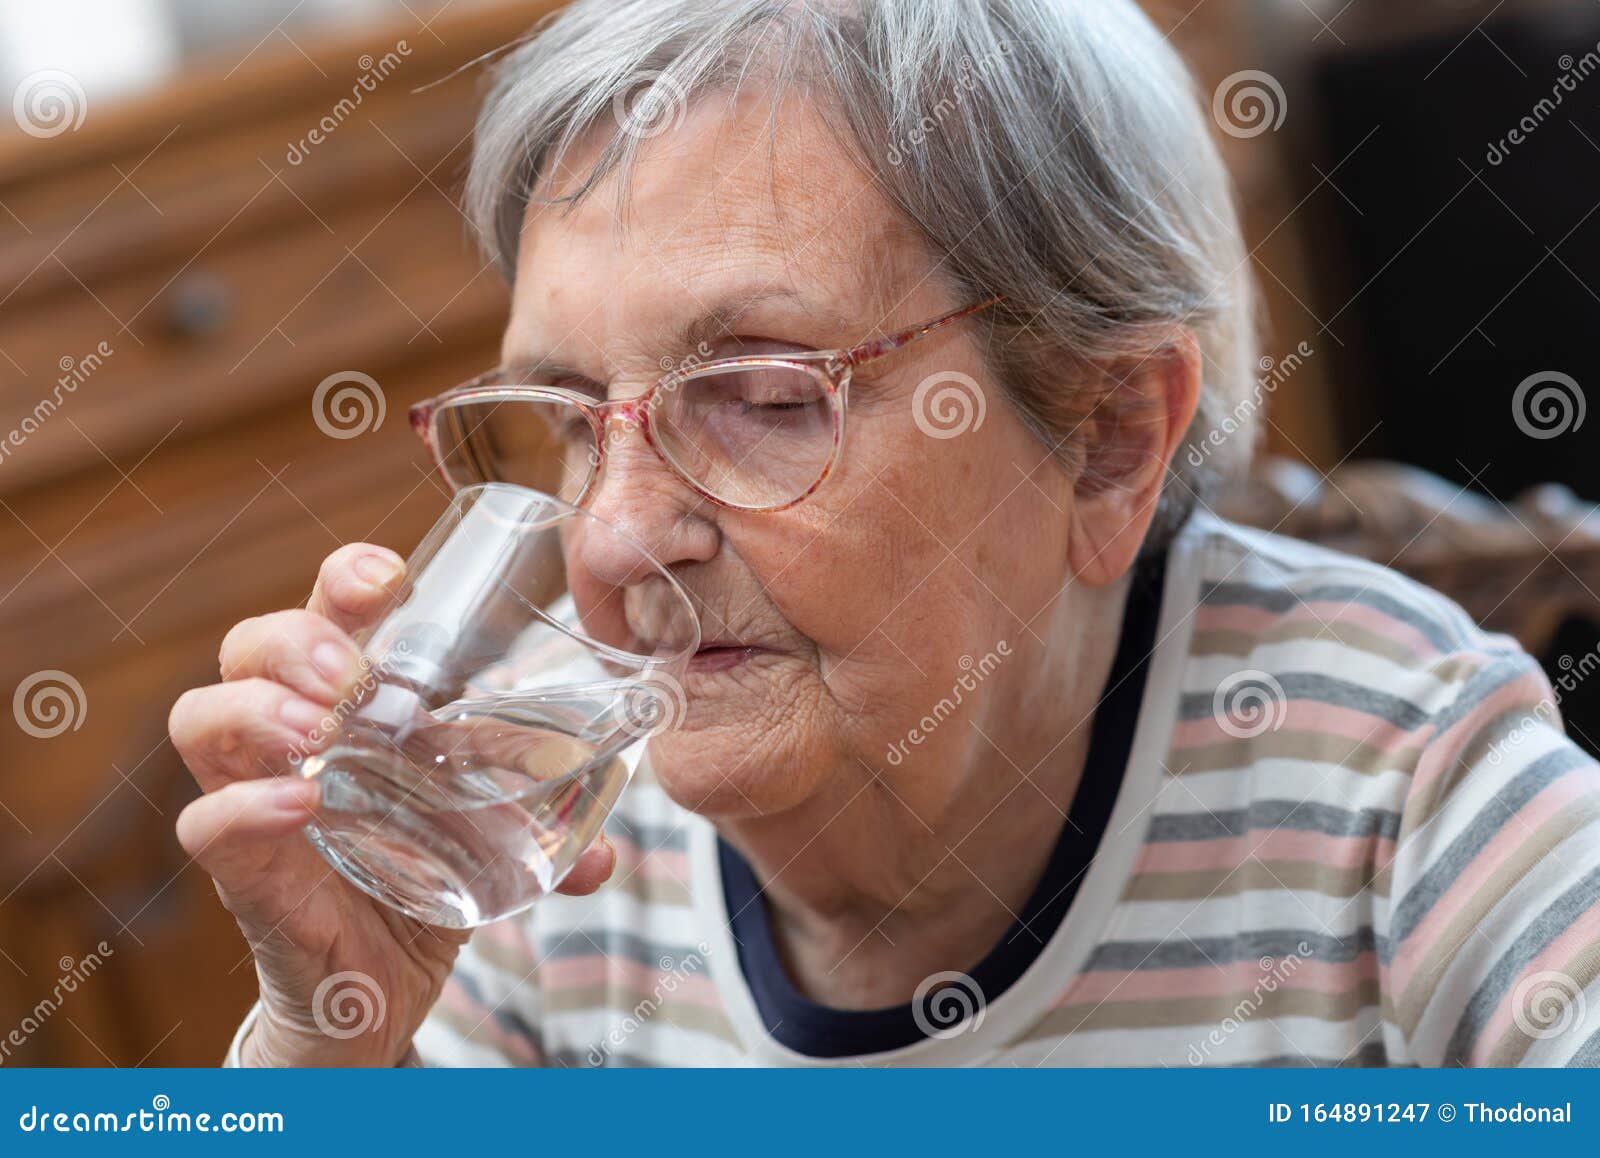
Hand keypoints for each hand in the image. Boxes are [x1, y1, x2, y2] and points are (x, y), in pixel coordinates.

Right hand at [171, 544, 615, 1065]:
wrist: (373, 996)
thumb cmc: (416, 885)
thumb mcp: (487, 842)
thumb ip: (546, 833)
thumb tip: (605, 848)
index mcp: (351, 710)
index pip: (325, 615)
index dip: (345, 580)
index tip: (389, 577)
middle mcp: (290, 741)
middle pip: (248, 646)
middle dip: (295, 639)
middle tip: (350, 675)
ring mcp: (255, 801)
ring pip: (201, 717)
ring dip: (258, 708)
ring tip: (319, 727)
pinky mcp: (245, 874)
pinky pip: (205, 825)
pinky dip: (244, 807)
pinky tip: (301, 802)